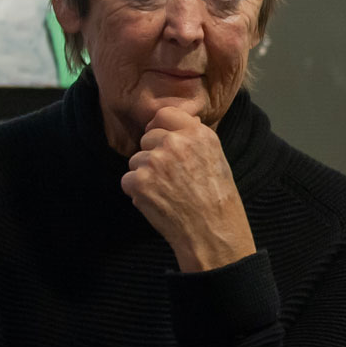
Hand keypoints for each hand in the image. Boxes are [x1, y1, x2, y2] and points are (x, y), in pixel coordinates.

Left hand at [123, 106, 256, 272]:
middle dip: (152, 154)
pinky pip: (128, 179)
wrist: (212, 231)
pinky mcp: (140, 181)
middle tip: (170, 177)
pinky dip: (138, 192)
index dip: (159, 128)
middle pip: (147, 138)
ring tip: (166, 192)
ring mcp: (156, 161)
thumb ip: (194, 138)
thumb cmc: (217, 199)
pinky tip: (157, 202)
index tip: (162, 141)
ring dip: (144, 175)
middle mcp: (176, 142)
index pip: (164, 114)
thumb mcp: (216, 158)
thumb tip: (174, 125)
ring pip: (136, 160)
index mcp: (198, 134)